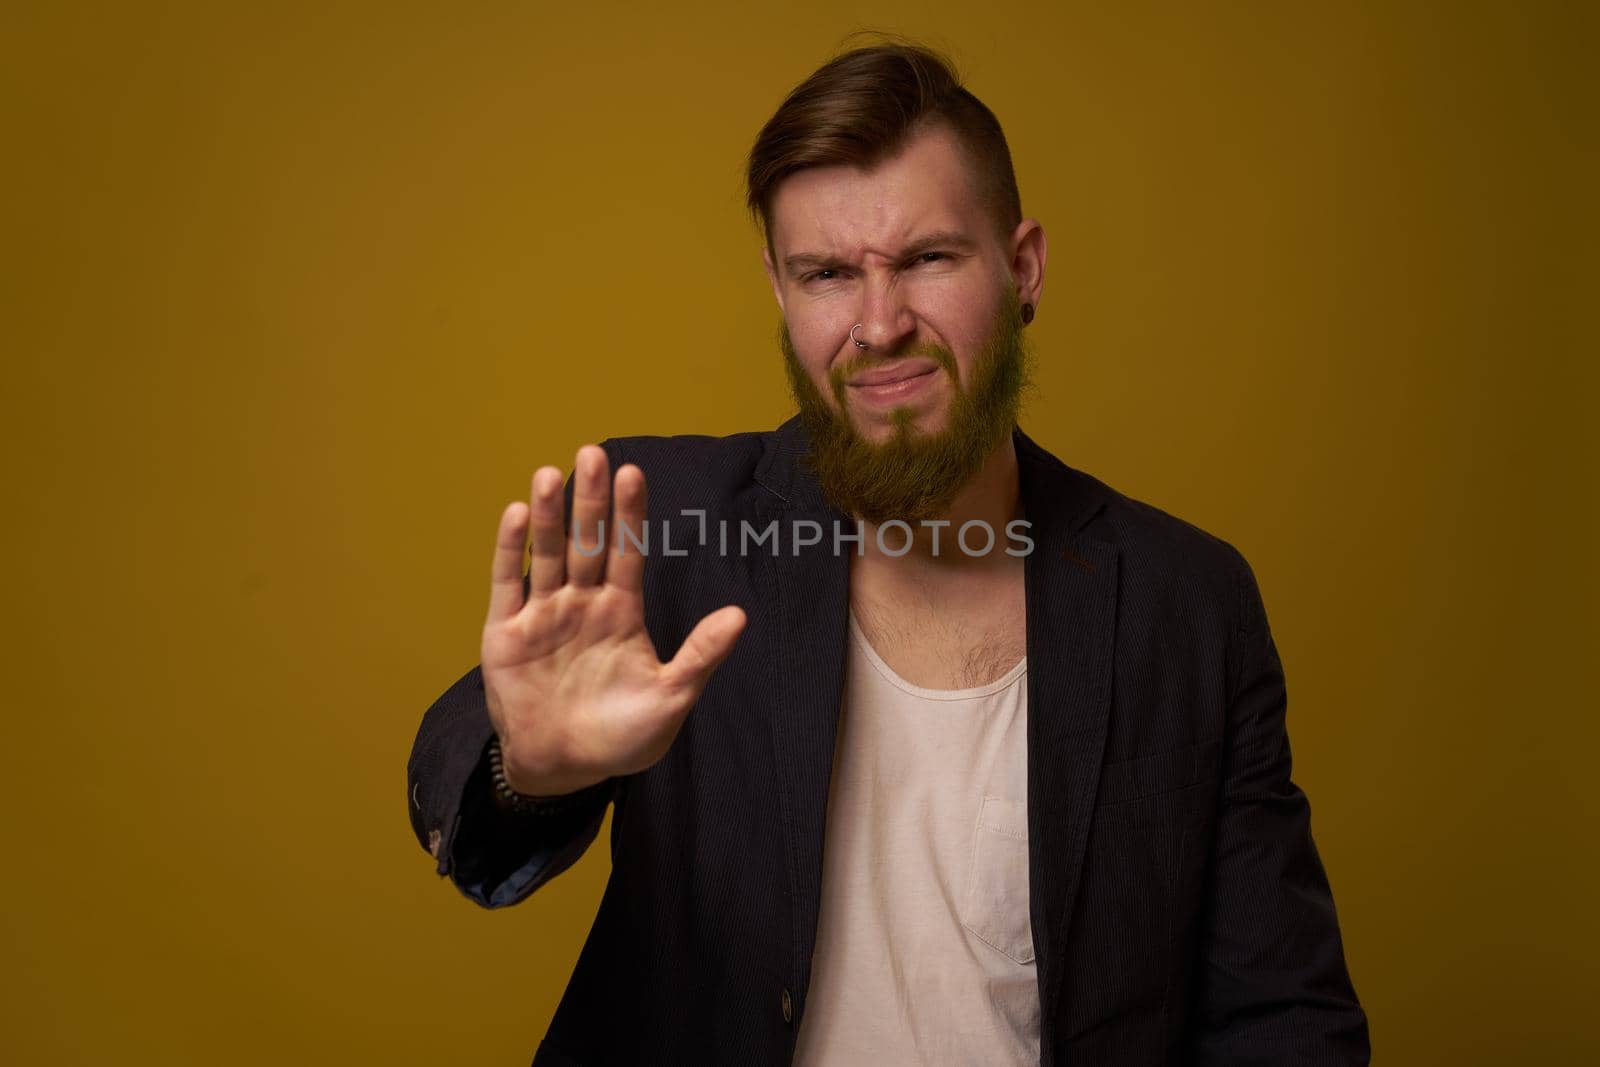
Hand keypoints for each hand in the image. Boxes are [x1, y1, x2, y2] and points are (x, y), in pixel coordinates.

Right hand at [481, 444, 746, 795]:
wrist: (564, 770)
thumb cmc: (621, 736)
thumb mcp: (670, 698)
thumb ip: (700, 655)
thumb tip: (739, 615)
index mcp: (621, 612)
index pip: (627, 552)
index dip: (630, 515)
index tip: (633, 473)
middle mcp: (582, 603)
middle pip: (587, 542)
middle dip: (591, 500)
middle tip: (594, 453)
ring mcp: (543, 614)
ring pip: (548, 554)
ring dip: (550, 515)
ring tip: (553, 474)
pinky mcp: (507, 633)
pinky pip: (509, 583)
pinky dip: (512, 550)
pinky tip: (518, 513)